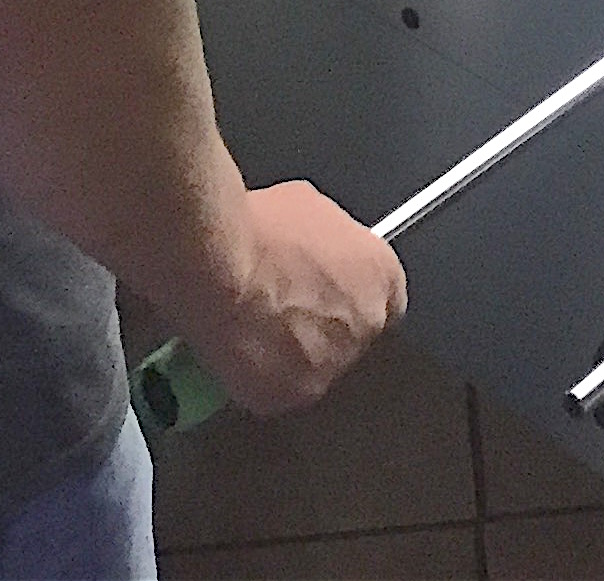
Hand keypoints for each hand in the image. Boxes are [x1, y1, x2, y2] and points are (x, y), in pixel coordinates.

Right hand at [190, 182, 404, 416]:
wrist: (219, 264)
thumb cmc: (260, 228)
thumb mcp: (309, 209)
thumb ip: (327, 240)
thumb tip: (311, 249)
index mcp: (381, 275)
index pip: (384, 296)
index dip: (351, 294)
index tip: (326, 292)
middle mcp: (367, 324)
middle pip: (352, 334)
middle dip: (321, 326)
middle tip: (282, 309)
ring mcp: (332, 364)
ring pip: (315, 367)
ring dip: (292, 355)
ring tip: (254, 330)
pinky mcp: (292, 395)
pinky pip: (277, 391)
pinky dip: (258, 377)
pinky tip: (237, 352)